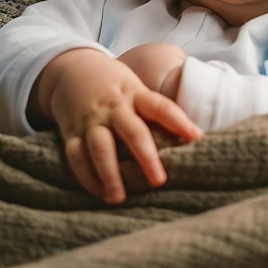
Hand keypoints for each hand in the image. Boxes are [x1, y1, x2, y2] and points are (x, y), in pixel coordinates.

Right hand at [31, 48, 201, 203]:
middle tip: (159, 181)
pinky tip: (100, 193)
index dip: (179, 121)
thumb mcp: (135, 87)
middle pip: (132, 131)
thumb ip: (153, 110)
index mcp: (135, 93)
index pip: (160, 106)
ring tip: (120, 198)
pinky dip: (87, 177)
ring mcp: (91, 120)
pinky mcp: (70, 132)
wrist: (72, 69)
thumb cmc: (114, 84)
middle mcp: (114, 106)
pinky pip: (76, 156)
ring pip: (100, 147)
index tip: (197, 137)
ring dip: (110, 174)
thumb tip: (187, 136)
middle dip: (146, 156)